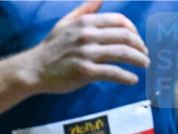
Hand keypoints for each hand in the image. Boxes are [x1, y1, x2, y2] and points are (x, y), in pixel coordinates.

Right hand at [21, 0, 148, 93]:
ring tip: (144, 65)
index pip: (119, 21)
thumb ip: (84, 10)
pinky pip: (113, 72)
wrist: (32, 70)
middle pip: (125, 37)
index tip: (137, 39)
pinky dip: (126, 76)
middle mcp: (88, 36)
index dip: (133, 29)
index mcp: (85, 23)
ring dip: (138, 59)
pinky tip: (132, 80)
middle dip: (140, 46)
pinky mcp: (85, 72)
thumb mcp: (64, 23)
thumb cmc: (49, 48)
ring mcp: (87, 54)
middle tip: (144, 54)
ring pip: (123, 53)